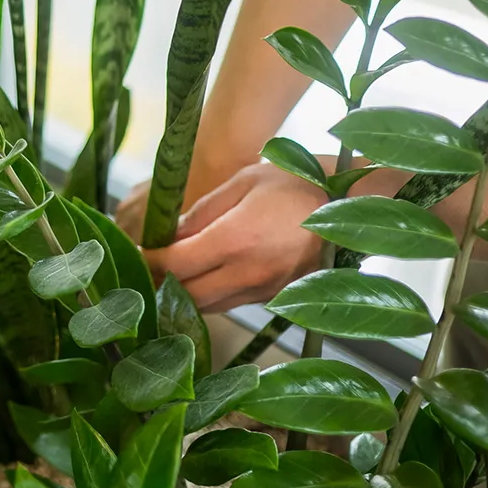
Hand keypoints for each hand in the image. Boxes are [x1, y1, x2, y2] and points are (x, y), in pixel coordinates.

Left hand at [143, 163, 331, 311]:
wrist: (350, 207)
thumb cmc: (294, 185)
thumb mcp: (243, 182)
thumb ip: (202, 212)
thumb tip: (169, 235)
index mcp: (235, 240)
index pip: (176, 263)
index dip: (149, 260)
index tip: (137, 252)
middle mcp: (248, 273)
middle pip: (186, 293)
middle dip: (159, 282)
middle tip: (144, 267)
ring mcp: (264, 290)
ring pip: (208, 305)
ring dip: (183, 294)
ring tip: (168, 273)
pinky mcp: (275, 298)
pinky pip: (231, 303)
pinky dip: (210, 295)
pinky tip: (203, 277)